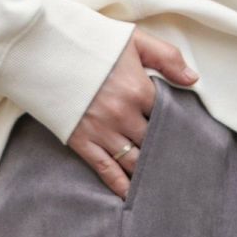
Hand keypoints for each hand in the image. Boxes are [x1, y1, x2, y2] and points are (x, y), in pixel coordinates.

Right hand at [69, 28, 197, 199]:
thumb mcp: (133, 39)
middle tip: (178, 164)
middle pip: (153, 142)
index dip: (176, 124)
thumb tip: (193, 80)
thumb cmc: (89, 41)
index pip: (167, 115)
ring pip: (134, 161)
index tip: (184, 134)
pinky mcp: (83, 142)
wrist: (42, 48)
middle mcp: (123, 115)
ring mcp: (103, 132)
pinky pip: (107, 171)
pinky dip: (122, 186)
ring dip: (148, 172)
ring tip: (162, 183)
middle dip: (165, 151)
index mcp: (138, 89)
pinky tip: (133, 197)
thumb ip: (166, 57)